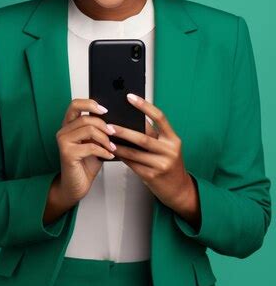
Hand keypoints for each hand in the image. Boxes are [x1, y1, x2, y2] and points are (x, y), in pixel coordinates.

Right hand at [56, 98, 116, 205]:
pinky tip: (109, 156)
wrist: (77, 184)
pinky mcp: (67, 153)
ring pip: (88, 130)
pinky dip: (103, 151)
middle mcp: (63, 131)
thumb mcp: (95, 142)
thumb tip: (116, 120)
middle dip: (104, 125)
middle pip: (86, 118)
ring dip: (105, 139)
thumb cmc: (86, 163)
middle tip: (114, 133)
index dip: (90, 103)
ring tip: (112, 147)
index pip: (75, 104)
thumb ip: (99, 130)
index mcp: (69, 125)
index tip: (105, 110)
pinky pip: (90, 146)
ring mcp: (64, 142)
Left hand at [109, 93, 200, 226]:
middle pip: (143, 138)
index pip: (159, 117)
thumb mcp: (167, 147)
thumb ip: (153, 135)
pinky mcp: (152, 176)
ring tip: (106, 139)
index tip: (130, 97)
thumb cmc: (169, 163)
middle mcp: (169, 151)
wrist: (179, 189)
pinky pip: (133, 164)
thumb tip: (130, 121)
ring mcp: (161, 164)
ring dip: (118, 146)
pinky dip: (122, 157)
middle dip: (124, 131)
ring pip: (135, 153)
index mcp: (173, 139)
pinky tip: (113, 152)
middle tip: (109, 125)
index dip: (144, 106)